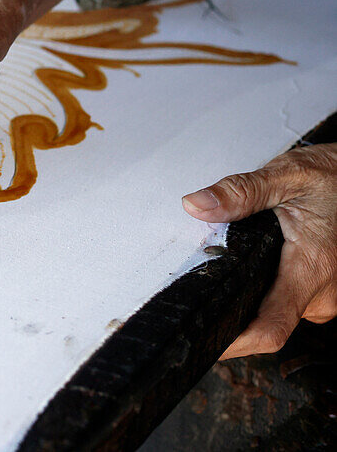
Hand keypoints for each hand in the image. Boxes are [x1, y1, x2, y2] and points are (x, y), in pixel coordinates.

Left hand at [182, 144, 336, 358]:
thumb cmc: (329, 178)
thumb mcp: (285, 176)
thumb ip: (240, 192)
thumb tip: (197, 205)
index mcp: (314, 267)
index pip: (271, 328)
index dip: (236, 344)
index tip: (204, 344)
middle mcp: (324, 292)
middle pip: (267, 324)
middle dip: (232, 313)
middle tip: (196, 294)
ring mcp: (326, 296)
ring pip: (276, 314)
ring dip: (249, 301)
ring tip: (225, 274)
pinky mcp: (323, 293)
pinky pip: (287, 304)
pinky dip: (264, 294)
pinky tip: (248, 274)